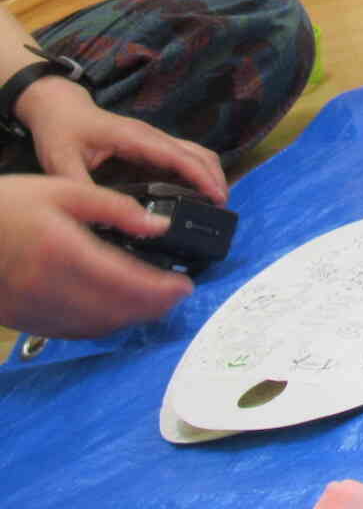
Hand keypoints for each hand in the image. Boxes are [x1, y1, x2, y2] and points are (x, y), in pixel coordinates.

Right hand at [0, 175, 194, 337]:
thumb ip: (115, 207)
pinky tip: (115, 310)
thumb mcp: (62, 190)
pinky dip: (101, 325)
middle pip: (115, 310)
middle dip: (154, 307)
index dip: (160, 290)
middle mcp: (47, 287)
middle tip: (178, 294)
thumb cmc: (5, 206)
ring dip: (130, 319)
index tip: (185, 286)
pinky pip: (70, 332)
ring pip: (95, 327)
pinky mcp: (23, 319)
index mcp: (61, 250)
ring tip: (155, 302)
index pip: (124, 280)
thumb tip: (159, 224)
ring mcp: (33, 309)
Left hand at [13, 76, 225, 203]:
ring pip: (196, 153)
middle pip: (199, 153)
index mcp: (136, 138)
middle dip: (216, 179)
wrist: (59, 108)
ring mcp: (154, 139)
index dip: (202, 177)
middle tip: (220, 211)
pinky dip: (198, 173)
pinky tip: (194, 194)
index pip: (180, 157)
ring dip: (210, 175)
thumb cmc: (61, 132)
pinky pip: (184, 157)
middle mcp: (152, 136)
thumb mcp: (62, 163)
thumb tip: (100, 218)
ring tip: (212, 205)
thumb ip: (81, 188)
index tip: (218, 198)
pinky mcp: (152, 145)